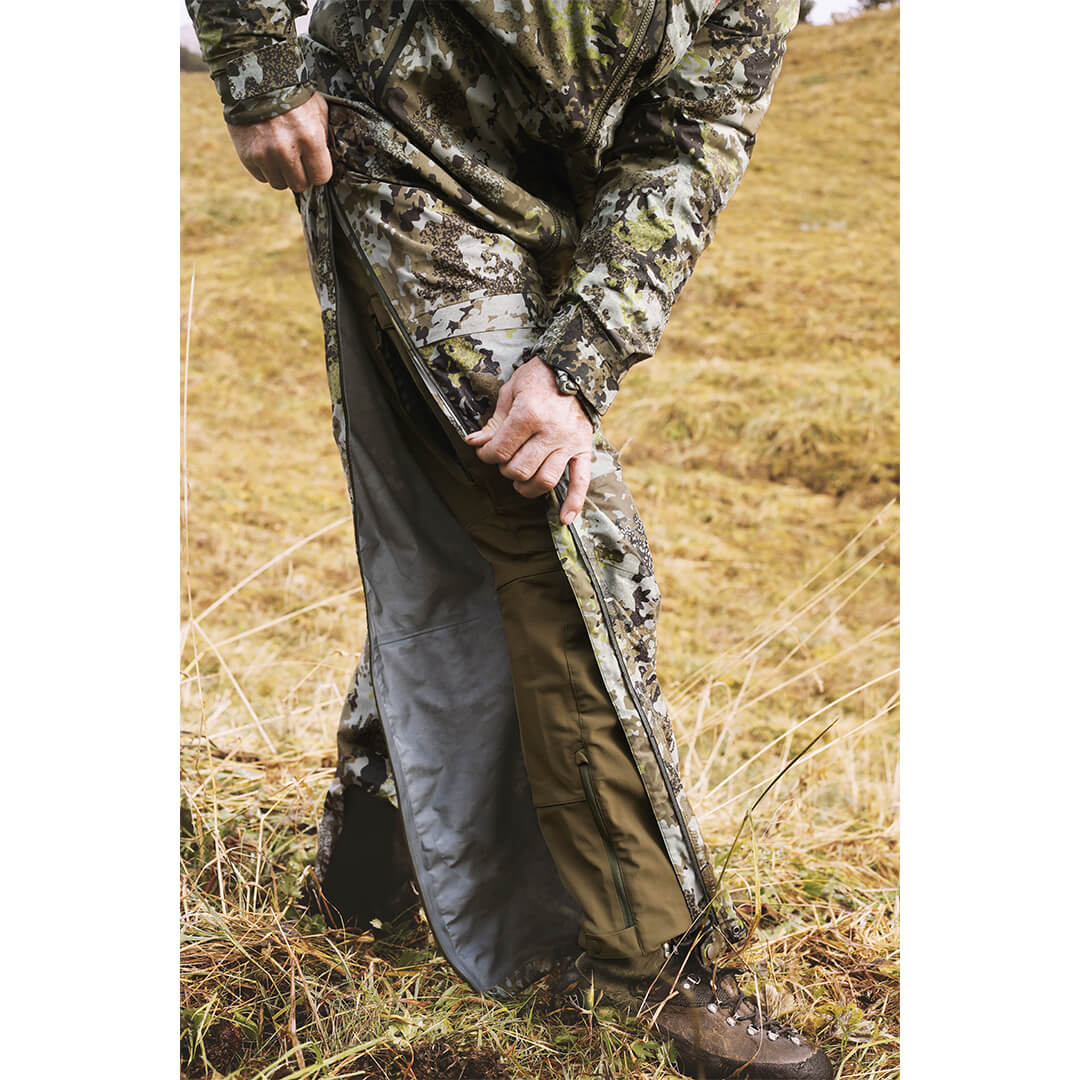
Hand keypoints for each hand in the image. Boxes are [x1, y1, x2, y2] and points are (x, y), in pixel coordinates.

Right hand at [226, 92, 331, 192]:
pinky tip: (267, 150)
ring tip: (281, 154)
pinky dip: (265, 168)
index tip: (314, 163)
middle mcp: (287, 150)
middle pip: (300, 184)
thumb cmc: (293, 94)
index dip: (319, 171)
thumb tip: (325, 162)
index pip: (321, 177)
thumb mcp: (318, 111)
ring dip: (282, 173)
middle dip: (301, 174)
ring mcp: (265, 154)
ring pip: (280, 184)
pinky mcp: (248, 155)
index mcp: (310, 138)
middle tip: (297, 159)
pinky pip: (262, 176)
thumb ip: (324, 138)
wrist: (255, 78)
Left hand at [465, 357, 592, 524]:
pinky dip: (574, 503)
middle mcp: (551, 432)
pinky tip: (564, 519)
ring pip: (545, 480)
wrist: (573, 367)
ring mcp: (569, 443)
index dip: (486, 455)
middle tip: (504, 460)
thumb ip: (494, 422)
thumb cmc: (537, 378)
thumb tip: (473, 442)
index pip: (500, 451)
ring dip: (527, 487)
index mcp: (530, 415)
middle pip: (520, 470)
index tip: (485, 451)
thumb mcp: (510, 392)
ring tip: (520, 480)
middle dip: (505, 470)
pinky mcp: (583, 449)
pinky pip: (581, 481)